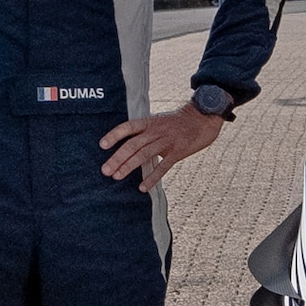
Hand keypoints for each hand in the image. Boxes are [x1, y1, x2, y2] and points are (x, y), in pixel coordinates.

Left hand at [96, 104, 224, 184]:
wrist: (203, 118)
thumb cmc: (178, 122)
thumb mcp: (159, 121)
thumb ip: (145, 131)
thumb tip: (127, 144)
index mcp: (149, 122)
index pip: (127, 127)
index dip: (114, 135)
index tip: (102, 145)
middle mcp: (155, 131)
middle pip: (132, 145)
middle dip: (117, 158)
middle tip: (105, 170)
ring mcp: (166, 141)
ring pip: (144, 155)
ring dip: (129, 166)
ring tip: (117, 177)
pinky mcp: (178, 152)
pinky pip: (163, 166)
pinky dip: (152, 177)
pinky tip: (142, 187)